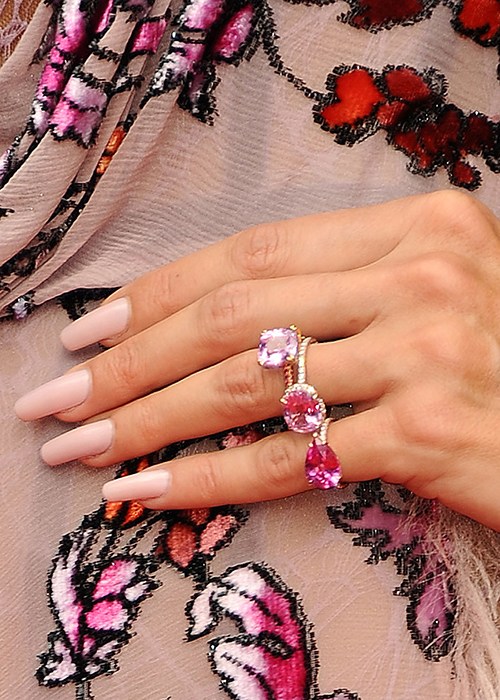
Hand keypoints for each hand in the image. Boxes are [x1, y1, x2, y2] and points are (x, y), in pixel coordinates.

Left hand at [15, 191, 499, 529]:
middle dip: (130, 360)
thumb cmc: (497, 362)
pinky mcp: (434, 433)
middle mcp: (422, 274)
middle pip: (234, 314)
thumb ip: (335, 296)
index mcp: (415, 225)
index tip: (89, 332)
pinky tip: (150, 493)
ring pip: (248, 384)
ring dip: (148, 419)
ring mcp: (430, 349)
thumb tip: (210, 328)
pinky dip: (208, 478)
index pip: (251, 252)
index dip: (158, 293)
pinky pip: (289, 458)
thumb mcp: (424, 298)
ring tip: (82, 445)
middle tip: (59, 397)